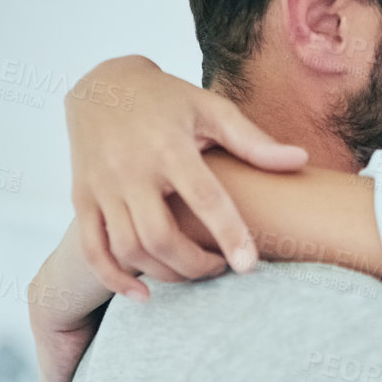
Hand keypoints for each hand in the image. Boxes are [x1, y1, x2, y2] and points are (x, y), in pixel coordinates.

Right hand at [65, 55, 307, 297]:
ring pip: (128, 249)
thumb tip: (300, 160)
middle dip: (195, 265)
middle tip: (221, 268)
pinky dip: (114, 280)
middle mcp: (131, 169)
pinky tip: (143, 296)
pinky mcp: (81, 198)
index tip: (249, 266)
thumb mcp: (210, 109)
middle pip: (160, 236)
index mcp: (168, 146)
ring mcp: (102, 187)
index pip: (204, 197)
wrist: (101, 85)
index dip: (228, 234)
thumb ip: (253, 141)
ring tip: (193, 273)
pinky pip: (92, 250)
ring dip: (164, 273)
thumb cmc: (166, 101)